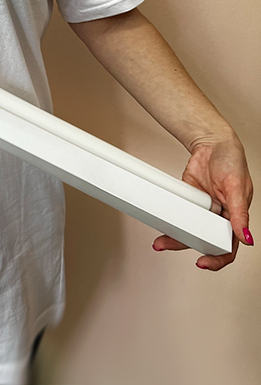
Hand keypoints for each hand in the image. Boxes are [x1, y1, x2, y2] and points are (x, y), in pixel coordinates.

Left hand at [152, 133, 253, 270]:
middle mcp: (219, 216)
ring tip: (159, 240)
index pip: (229, 246)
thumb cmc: (232, 161)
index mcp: (236, 217)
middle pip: (203, 239)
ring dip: (174, 235)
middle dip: (186, 246)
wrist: (212, 144)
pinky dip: (170, 219)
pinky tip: (160, 222)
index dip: (217, 258)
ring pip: (189, 228)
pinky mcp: (189, 199)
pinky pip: (179, 213)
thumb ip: (240, 213)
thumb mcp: (236, 186)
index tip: (203, 263)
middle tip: (166, 246)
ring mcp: (202, 208)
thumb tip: (246, 238)